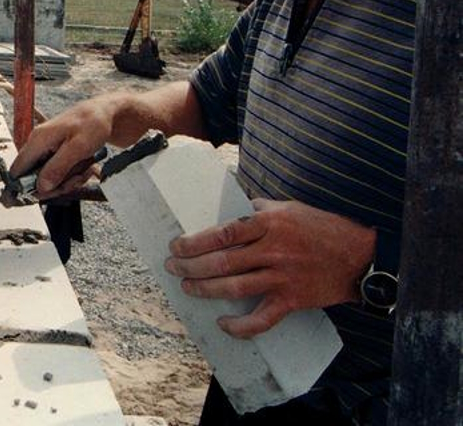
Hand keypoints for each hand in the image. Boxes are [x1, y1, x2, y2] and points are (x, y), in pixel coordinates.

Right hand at [10, 97, 115, 196]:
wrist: (102, 113)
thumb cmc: (92, 124)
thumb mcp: (78, 147)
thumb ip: (58, 167)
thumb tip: (41, 186)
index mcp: (38, 140)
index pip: (17, 170)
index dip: (24, 188)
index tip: (44, 195)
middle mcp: (36, 145)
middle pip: (33, 179)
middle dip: (55, 186)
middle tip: (76, 180)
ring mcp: (44, 150)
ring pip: (46, 178)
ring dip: (66, 181)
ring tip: (84, 171)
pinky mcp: (52, 153)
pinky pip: (55, 172)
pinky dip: (70, 176)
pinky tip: (83, 168)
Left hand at [164, 199, 375, 337]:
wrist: (359, 256)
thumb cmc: (321, 227)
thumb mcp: (288, 208)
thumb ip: (257, 210)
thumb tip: (231, 207)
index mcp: (269, 224)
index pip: (223, 233)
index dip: (195, 242)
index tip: (177, 246)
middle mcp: (274, 250)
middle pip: (223, 262)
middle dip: (191, 266)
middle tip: (173, 267)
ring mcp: (283, 277)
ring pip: (235, 287)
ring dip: (206, 290)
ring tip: (187, 287)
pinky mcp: (292, 300)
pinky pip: (262, 318)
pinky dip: (241, 326)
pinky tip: (223, 324)